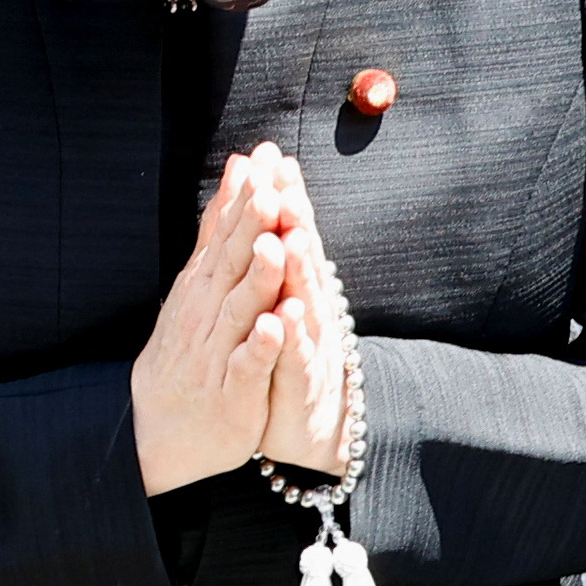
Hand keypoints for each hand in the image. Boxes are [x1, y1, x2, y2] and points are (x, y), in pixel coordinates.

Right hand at [132, 148, 293, 492]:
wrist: (159, 433)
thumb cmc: (187, 353)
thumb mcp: (196, 285)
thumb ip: (218, 229)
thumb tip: (236, 170)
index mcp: (202, 287)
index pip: (223, 234)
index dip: (243, 198)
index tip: (262, 160)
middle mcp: (206, 314)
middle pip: (231, 264)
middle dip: (251, 227)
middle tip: (270, 190)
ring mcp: (217, 353)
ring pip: (239, 311)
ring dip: (256, 280)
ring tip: (273, 248)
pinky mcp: (233, 394)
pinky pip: (248, 366)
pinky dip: (262, 346)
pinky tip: (276, 326)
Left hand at [244, 151, 354, 474]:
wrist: (310, 427)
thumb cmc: (291, 359)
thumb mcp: (285, 303)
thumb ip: (283, 256)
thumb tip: (277, 200)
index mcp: (299, 287)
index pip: (293, 234)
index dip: (285, 196)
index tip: (274, 158)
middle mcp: (310, 308)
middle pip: (303, 258)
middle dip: (295, 220)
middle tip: (284, 182)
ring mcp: (310, 345)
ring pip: (305, 303)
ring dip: (299, 272)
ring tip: (292, 240)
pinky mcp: (304, 383)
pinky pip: (298, 359)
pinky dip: (291, 339)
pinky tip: (284, 319)